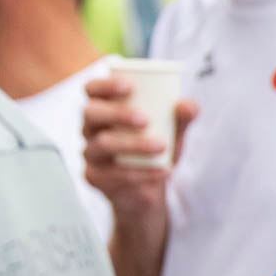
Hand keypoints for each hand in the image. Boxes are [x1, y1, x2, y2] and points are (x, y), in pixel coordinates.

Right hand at [82, 75, 196, 222]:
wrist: (148, 191)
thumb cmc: (156, 150)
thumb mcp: (173, 132)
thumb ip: (182, 117)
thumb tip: (185, 105)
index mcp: (104, 108)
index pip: (92, 89)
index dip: (104, 85)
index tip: (130, 86)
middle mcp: (90, 128)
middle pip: (90, 113)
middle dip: (116, 113)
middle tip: (145, 119)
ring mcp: (90, 153)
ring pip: (102, 144)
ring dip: (132, 144)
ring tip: (161, 146)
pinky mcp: (94, 177)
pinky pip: (114, 173)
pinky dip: (142, 172)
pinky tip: (163, 170)